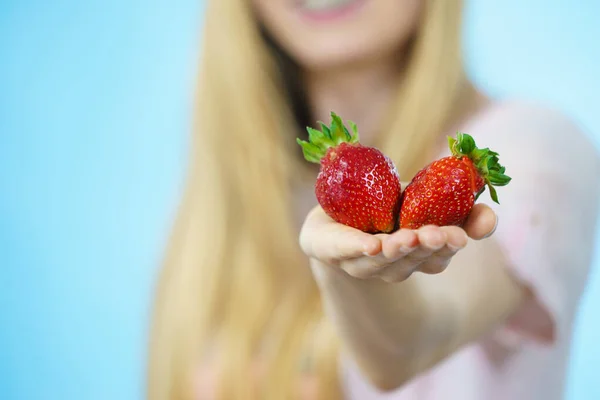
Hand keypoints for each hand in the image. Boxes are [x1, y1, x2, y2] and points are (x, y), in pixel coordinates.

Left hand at [299, 204, 497, 282]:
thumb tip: (489, 219)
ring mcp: (360, 262)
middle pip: (411, 261)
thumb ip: (461, 211)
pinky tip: (371, 245)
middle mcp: (389, 265)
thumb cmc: (385, 205)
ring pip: (380, 263)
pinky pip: (344, 251)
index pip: (436, 258)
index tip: (459, 235)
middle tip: (436, 234)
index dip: (448, 246)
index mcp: (414, 256)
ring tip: (405, 238)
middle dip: (424, 248)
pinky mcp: (330, 250)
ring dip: (395, 251)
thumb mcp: (424, 200)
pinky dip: (357, 249)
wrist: (333, 210)